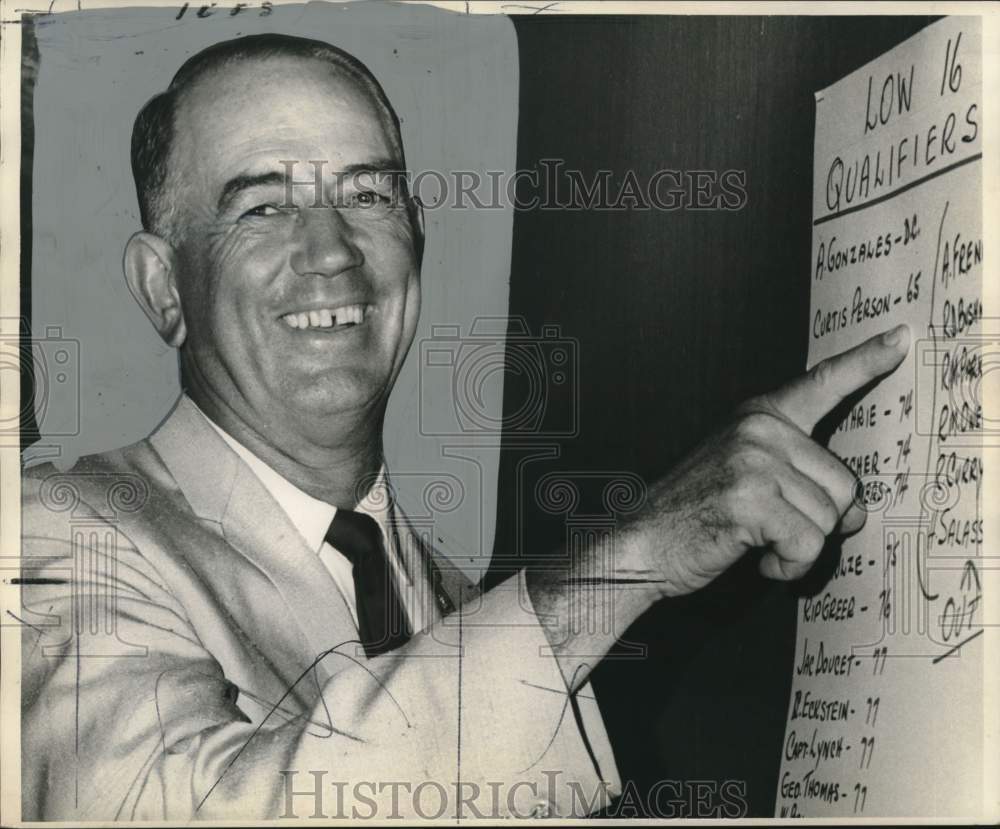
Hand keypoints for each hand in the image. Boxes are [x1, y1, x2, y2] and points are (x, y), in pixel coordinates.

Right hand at [623, 324, 910, 595]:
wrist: (639, 544)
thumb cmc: (693, 516)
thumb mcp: (744, 477)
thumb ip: (798, 476)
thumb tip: (856, 511)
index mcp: (759, 417)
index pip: (821, 383)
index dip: (866, 360)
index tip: (900, 338)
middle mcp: (759, 429)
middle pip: (844, 484)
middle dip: (819, 522)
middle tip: (776, 531)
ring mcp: (753, 460)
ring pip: (829, 518)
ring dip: (800, 547)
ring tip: (759, 543)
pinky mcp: (749, 498)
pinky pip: (807, 543)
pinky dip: (789, 565)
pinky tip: (758, 558)